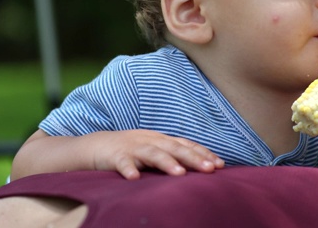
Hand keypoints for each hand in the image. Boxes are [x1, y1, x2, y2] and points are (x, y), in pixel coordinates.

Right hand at [89, 130, 224, 179]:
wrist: (97, 146)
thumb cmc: (132, 151)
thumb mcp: (155, 151)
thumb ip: (174, 157)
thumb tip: (201, 169)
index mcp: (162, 140)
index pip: (186, 145)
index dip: (203, 153)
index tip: (220, 165)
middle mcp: (151, 141)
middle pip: (175, 148)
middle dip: (193, 158)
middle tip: (210, 169)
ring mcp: (133, 147)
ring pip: (153, 153)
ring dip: (167, 162)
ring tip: (180, 174)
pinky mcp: (116, 156)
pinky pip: (123, 163)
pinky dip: (129, 169)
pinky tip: (135, 178)